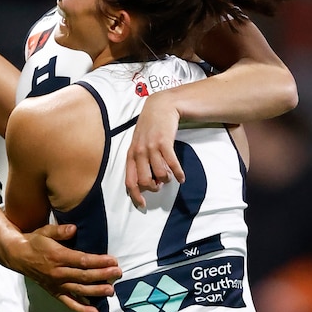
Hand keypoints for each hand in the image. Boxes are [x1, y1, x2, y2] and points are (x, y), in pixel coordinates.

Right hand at [17, 223, 120, 311]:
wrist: (18, 256)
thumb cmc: (34, 241)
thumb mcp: (45, 231)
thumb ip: (60, 230)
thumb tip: (74, 228)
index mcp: (58, 256)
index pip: (82, 260)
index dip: (99, 261)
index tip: (112, 260)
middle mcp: (58, 272)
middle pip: (84, 276)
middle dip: (103, 275)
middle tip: (118, 273)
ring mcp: (57, 284)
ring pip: (79, 289)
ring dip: (96, 291)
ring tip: (111, 291)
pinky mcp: (55, 292)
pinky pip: (69, 302)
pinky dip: (81, 308)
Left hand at [125, 91, 184, 208]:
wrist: (160, 107)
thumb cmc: (149, 127)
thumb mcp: (138, 143)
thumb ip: (139, 160)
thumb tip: (145, 180)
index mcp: (131, 154)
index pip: (130, 180)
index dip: (136, 195)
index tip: (142, 204)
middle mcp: (139, 152)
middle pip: (144, 180)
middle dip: (154, 187)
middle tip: (160, 185)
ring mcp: (151, 147)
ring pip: (159, 174)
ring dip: (167, 180)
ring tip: (170, 177)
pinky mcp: (165, 143)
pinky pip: (172, 164)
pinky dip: (178, 174)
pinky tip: (181, 177)